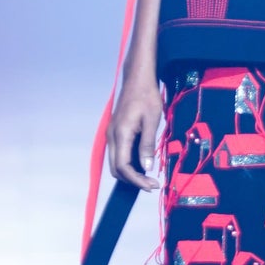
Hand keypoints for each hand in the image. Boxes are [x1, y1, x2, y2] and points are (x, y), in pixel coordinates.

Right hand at [108, 71, 162, 189]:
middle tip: (152, 184)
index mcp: (120, 134)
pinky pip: (119, 154)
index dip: (136, 180)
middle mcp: (112, 136)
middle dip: (133, 180)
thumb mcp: (152, 120)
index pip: (123, 167)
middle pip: (116, 169)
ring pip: (116, 163)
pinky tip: (143, 164)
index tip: (152, 185)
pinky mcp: (115, 132)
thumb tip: (146, 167)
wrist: (137, 79)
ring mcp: (112, 134)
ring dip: (131, 173)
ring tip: (149, 177)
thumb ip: (147, 145)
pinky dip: (129, 164)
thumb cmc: (147, 96)